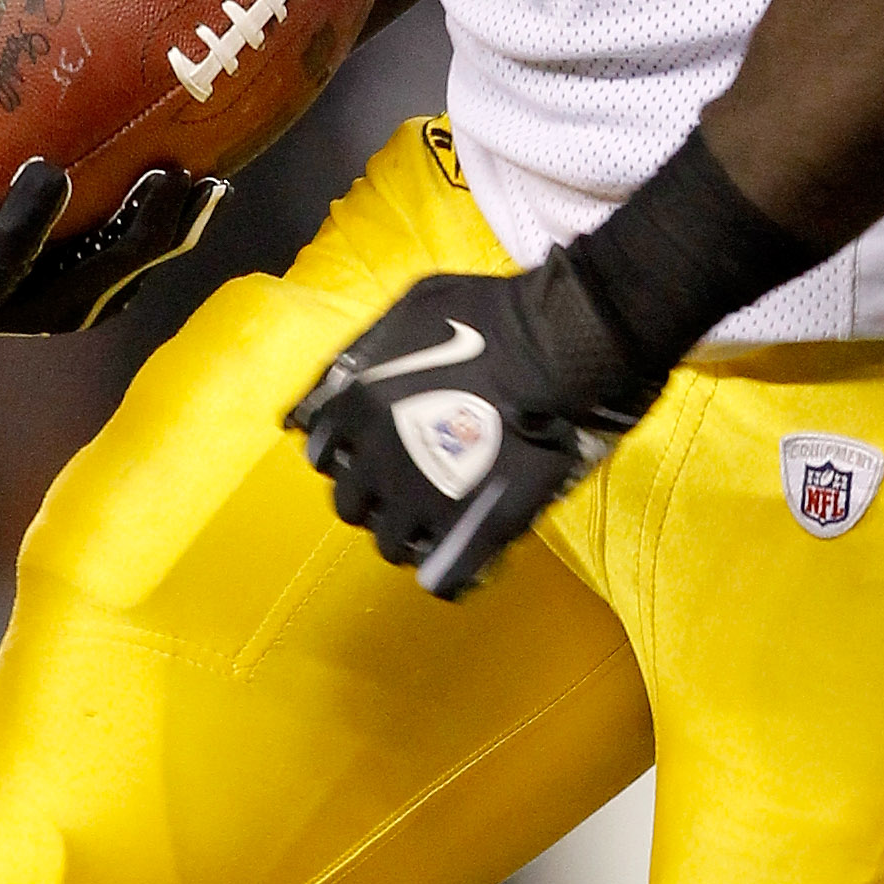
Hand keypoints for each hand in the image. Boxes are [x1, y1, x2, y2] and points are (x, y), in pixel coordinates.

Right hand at [0, 0, 225, 331]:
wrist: (35, 219)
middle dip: (16, 233)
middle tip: (48, 173)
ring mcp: (42, 309)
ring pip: (86, 287)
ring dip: (125, 235)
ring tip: (164, 176)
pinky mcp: (98, 304)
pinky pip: (138, 271)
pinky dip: (174, 229)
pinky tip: (211, 182)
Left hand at [285, 259, 664, 597]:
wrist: (559, 344)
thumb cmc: (491, 315)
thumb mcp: (412, 307)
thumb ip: (370, 347)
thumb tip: (343, 374)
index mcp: (357, 408)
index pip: (323, 455)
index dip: (349, 456)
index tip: (372, 452)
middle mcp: (376, 461)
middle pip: (351, 506)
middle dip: (373, 499)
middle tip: (405, 486)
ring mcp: (423, 501)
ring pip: (390, 545)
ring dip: (407, 535)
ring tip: (435, 521)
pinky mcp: (472, 529)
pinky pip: (443, 576)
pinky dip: (445, 574)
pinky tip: (455, 561)